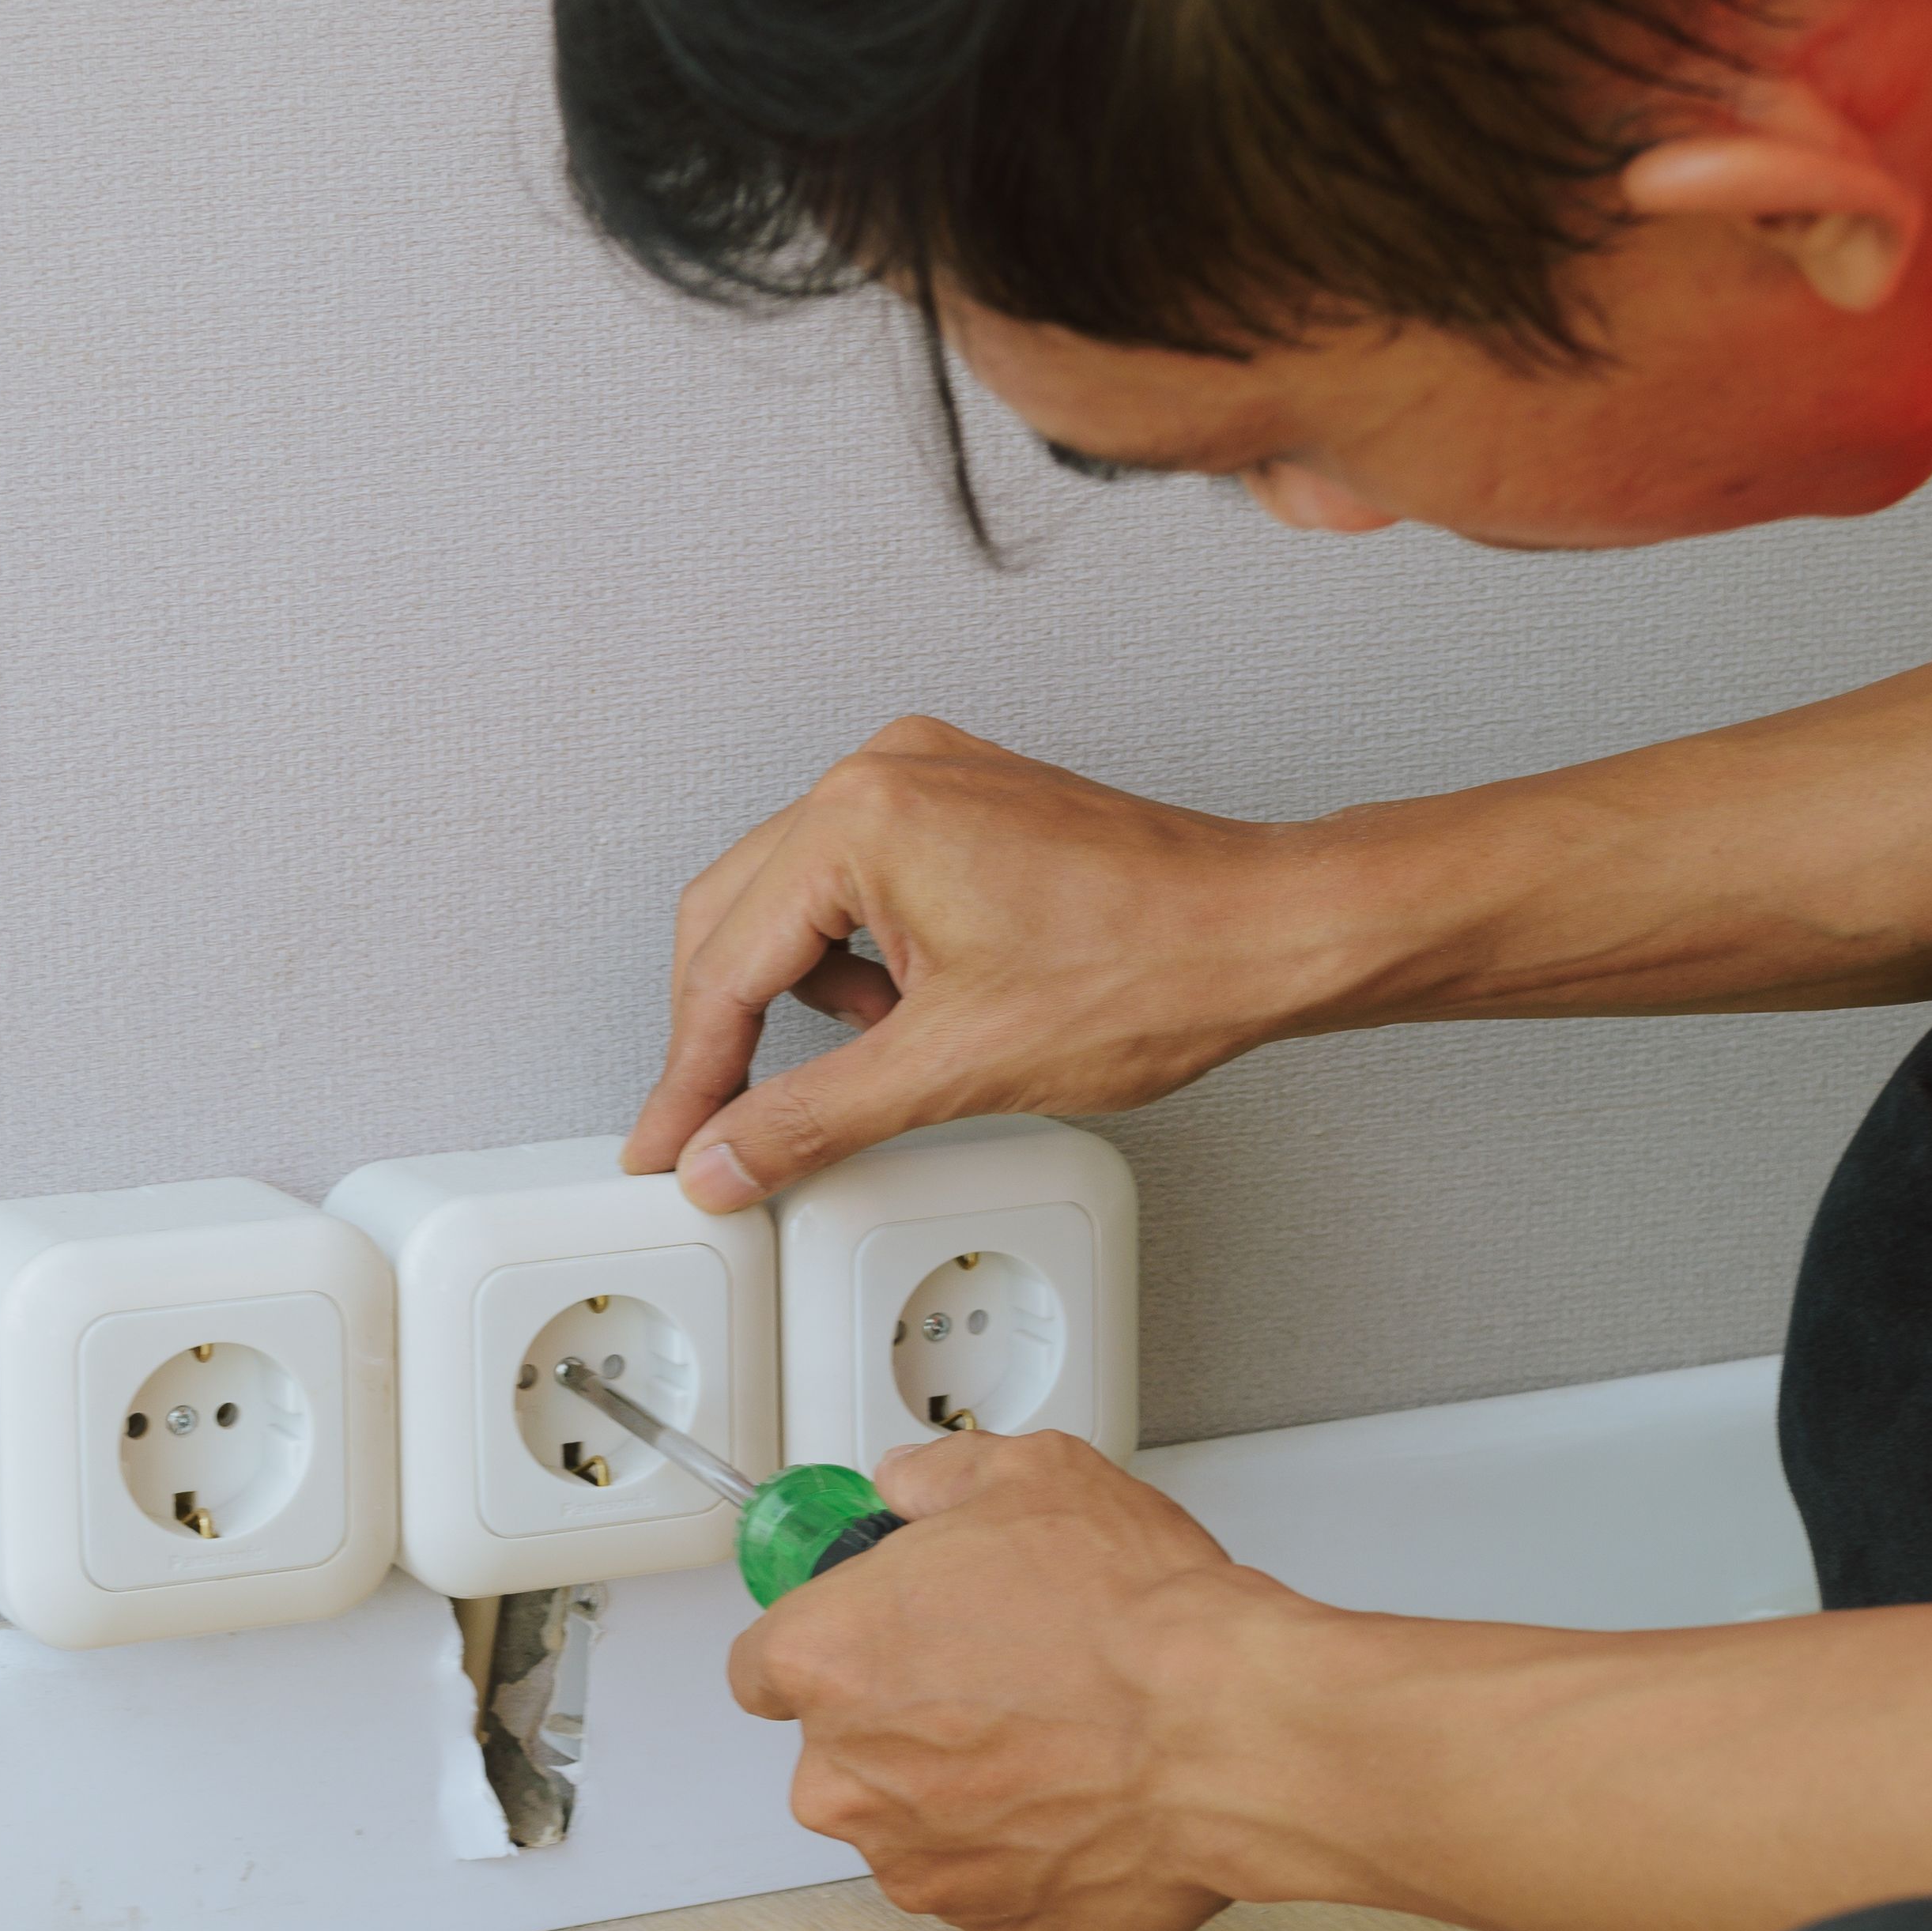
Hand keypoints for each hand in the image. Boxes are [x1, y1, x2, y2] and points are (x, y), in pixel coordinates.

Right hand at [626, 718, 1357, 1211]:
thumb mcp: (951, 1067)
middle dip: (723, 1031)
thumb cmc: (1150, 966)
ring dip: (800, 995)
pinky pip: (859, 881)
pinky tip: (910, 1012)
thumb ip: (812, 1118)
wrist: (1266, 933)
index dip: (687, 1076)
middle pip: (735, 916)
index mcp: (862, 818)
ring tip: (870, 1058)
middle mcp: (883, 773)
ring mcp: (927, 777)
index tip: (665, 1143)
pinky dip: (859, 960)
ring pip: (794, 900)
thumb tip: (726, 1157)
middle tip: (714, 1127)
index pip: (724, 964)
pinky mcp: (965, 801)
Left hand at [727, 1427, 1292, 1930]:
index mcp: (825, 1662)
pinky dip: (1033, 1855)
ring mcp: (920, 1868)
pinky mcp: (999, 1929)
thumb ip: (938, 1480)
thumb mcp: (1028, 1476)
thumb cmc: (1131, 1617)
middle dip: (908, 1721)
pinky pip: (995, 1887)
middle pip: (843, 1751)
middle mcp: (847, 1780)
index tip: (874, 1637)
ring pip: (918, 1825)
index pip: (765, 1666)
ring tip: (1063, 1738)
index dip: (830, 1642)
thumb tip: (910, 1487)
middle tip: (1003, 1677)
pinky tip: (1090, 1800)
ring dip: (970, 1792)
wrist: (1228, 1731)